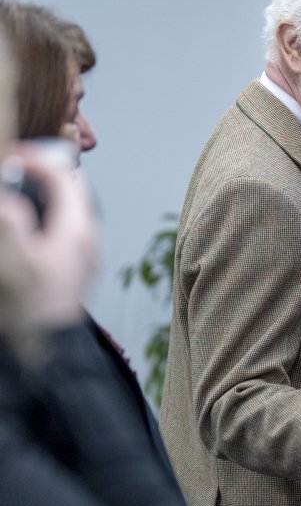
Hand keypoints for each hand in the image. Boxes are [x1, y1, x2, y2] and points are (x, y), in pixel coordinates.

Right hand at [0, 147, 96, 327]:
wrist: (49, 351)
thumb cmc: (30, 307)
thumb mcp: (13, 260)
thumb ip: (10, 221)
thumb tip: (6, 192)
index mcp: (76, 230)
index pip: (64, 178)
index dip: (37, 159)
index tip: (12, 155)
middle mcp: (88, 238)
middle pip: (73, 189)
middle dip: (44, 172)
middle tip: (14, 166)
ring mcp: (86, 252)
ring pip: (72, 207)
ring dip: (46, 192)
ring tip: (17, 189)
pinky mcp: (79, 265)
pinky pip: (68, 226)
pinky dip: (49, 212)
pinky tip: (27, 221)